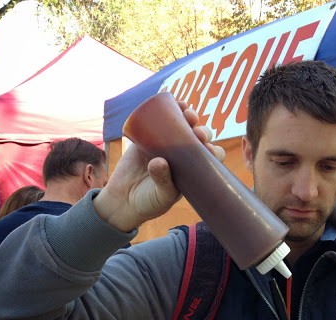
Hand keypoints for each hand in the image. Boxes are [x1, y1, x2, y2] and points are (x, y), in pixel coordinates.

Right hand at [94, 103, 224, 230]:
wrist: (122, 201)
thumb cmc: (148, 202)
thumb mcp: (160, 196)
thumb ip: (163, 180)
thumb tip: (159, 161)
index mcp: (193, 171)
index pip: (211, 157)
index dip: (213, 150)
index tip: (209, 149)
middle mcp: (183, 156)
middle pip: (199, 138)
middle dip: (202, 132)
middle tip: (197, 132)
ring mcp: (167, 145)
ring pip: (183, 125)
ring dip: (189, 116)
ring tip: (189, 114)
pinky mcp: (149, 138)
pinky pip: (160, 120)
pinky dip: (168, 109)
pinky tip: (173, 102)